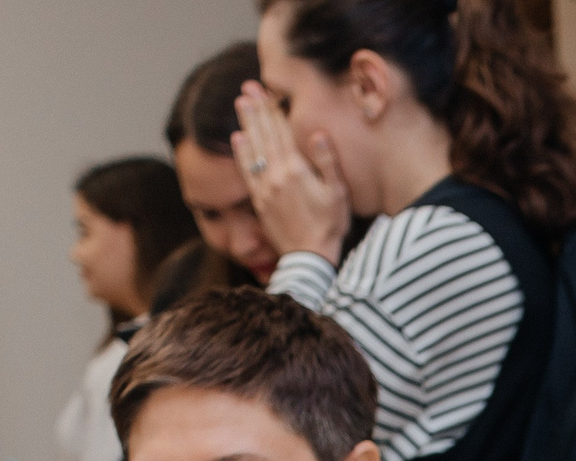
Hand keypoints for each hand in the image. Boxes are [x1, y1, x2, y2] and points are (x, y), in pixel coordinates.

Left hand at [233, 82, 351, 264]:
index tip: (264, 89)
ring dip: (247, 124)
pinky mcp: (259, 201)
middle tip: (247, 88)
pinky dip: (242, 153)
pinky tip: (238, 139)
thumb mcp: (337, 193)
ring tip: (240, 103)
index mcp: (296, 169)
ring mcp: (265, 188)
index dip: (273, 108)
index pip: (282, 131)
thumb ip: (327, 161)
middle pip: (265, 135)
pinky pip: (247, 171)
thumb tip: (317, 133)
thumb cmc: (329, 226)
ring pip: (253, 148)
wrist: (309, 258)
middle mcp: (276, 175)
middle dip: (256, 109)